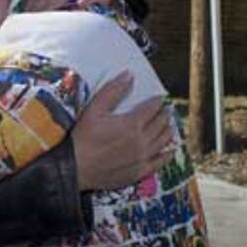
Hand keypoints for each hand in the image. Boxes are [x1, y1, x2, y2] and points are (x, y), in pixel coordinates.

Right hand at [72, 72, 174, 190]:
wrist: (76, 166)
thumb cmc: (84, 136)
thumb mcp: (95, 108)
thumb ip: (113, 91)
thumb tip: (129, 75)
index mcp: (132, 123)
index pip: (152, 108)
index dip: (157, 101)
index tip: (159, 98)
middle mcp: (142, 140)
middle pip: (160, 124)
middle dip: (164, 114)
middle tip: (166, 110)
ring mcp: (142, 157)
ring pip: (163, 141)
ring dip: (168, 131)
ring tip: (169, 125)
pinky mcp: (139, 171)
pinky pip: (160, 162)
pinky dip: (167, 154)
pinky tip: (170, 150)